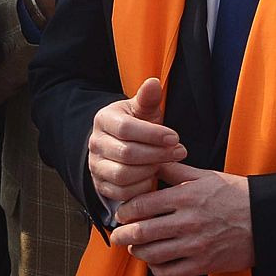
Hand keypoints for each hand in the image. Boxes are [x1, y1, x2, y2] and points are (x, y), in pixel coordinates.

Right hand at [87, 78, 186, 203]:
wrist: (121, 146)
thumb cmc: (138, 126)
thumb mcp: (143, 110)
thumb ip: (148, 98)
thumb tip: (153, 82)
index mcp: (104, 119)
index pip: (126, 128)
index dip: (153, 134)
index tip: (175, 137)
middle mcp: (95, 143)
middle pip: (126, 153)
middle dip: (157, 154)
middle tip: (180, 152)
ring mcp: (95, 165)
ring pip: (123, 175)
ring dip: (149, 171)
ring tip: (164, 163)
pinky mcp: (100, 185)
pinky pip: (122, 193)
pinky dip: (141, 187)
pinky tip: (153, 177)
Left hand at [111, 162, 253, 275]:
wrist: (267, 219)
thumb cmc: (235, 194)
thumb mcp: (205, 175)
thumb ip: (175, 169)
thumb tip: (150, 161)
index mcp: (186, 196)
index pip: (143, 205)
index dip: (125, 212)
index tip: (120, 214)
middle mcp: (188, 222)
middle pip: (143, 232)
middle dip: (123, 235)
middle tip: (117, 235)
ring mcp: (196, 246)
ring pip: (153, 255)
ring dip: (138, 253)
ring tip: (135, 248)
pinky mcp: (204, 265)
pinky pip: (171, 273)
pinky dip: (157, 269)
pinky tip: (155, 262)